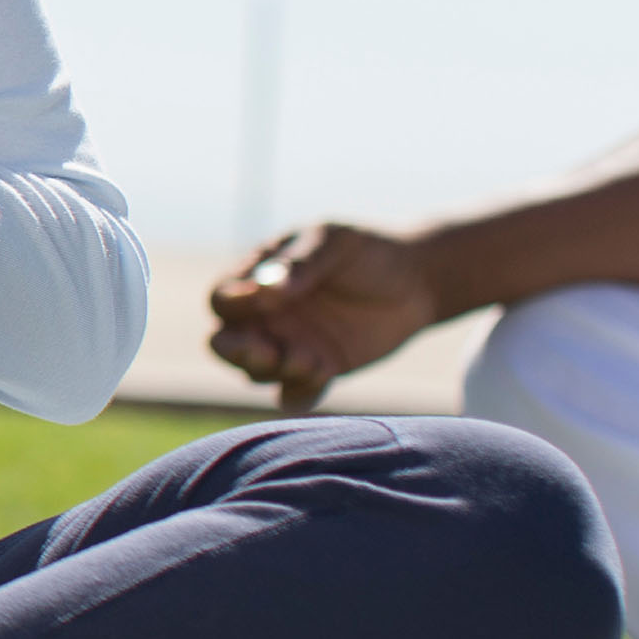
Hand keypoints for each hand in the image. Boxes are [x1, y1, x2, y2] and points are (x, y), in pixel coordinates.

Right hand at [208, 223, 440, 412]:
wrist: (416, 281)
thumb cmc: (365, 251)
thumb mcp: (333, 243)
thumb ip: (299, 264)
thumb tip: (265, 289)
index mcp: (257, 278)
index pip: (222, 297)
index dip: (230, 303)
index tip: (259, 301)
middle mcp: (266, 316)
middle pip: (225, 342)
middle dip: (236, 351)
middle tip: (265, 351)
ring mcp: (291, 345)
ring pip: (258, 372)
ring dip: (275, 371)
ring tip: (310, 360)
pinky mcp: (320, 370)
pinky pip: (297, 393)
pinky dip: (300, 395)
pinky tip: (322, 378)